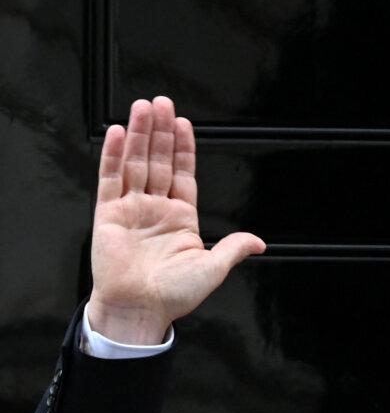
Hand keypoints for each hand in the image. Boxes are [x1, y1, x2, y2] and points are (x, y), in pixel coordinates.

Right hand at [88, 96, 264, 343]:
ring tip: (142, 108)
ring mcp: (131, 208)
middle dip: (160, 132)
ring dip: (138, 135)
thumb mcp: (212, 268)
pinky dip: (112, 155)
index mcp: (181, 218)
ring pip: (135, 163)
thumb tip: (258, 242)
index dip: (183, 149)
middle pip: (157, 161)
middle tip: (161, 102)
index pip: (183, 174)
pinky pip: (110, 179)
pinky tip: (116, 134)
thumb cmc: (174, 295)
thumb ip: (232, 248)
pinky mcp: (108, 214)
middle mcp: (156, 209)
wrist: (141, 310)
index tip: (183, 124)